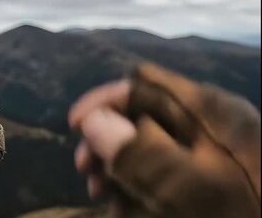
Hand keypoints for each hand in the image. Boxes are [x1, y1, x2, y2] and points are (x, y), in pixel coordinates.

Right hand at [68, 63, 259, 217]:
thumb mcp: (193, 191)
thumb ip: (141, 152)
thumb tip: (94, 122)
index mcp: (209, 112)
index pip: (141, 83)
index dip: (104, 101)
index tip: (74, 128)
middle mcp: (210, 125)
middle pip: (142, 115)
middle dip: (107, 140)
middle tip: (85, 172)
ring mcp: (213, 154)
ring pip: (150, 147)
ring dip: (120, 167)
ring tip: (103, 196)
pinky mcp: (214, 181)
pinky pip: (166, 174)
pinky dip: (142, 187)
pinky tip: (128, 209)